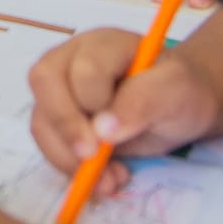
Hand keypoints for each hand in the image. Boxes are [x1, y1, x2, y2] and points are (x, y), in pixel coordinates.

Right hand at [28, 30, 218, 196]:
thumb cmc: (180, 90)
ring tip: (109, 179)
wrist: (180, 107)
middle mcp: (74, 59)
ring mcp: (62, 88)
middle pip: (44, 81)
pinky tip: (103, 178)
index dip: (93, 101)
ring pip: (41, 118)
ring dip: (68, 157)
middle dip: (65, 126)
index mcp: (105, 44)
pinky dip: (70, 167)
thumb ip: (142, 102)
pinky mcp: (58, 119)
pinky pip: (48, 143)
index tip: (112, 133)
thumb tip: (102, 131)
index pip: (83, 67)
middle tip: (91, 158)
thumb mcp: (175, 92)